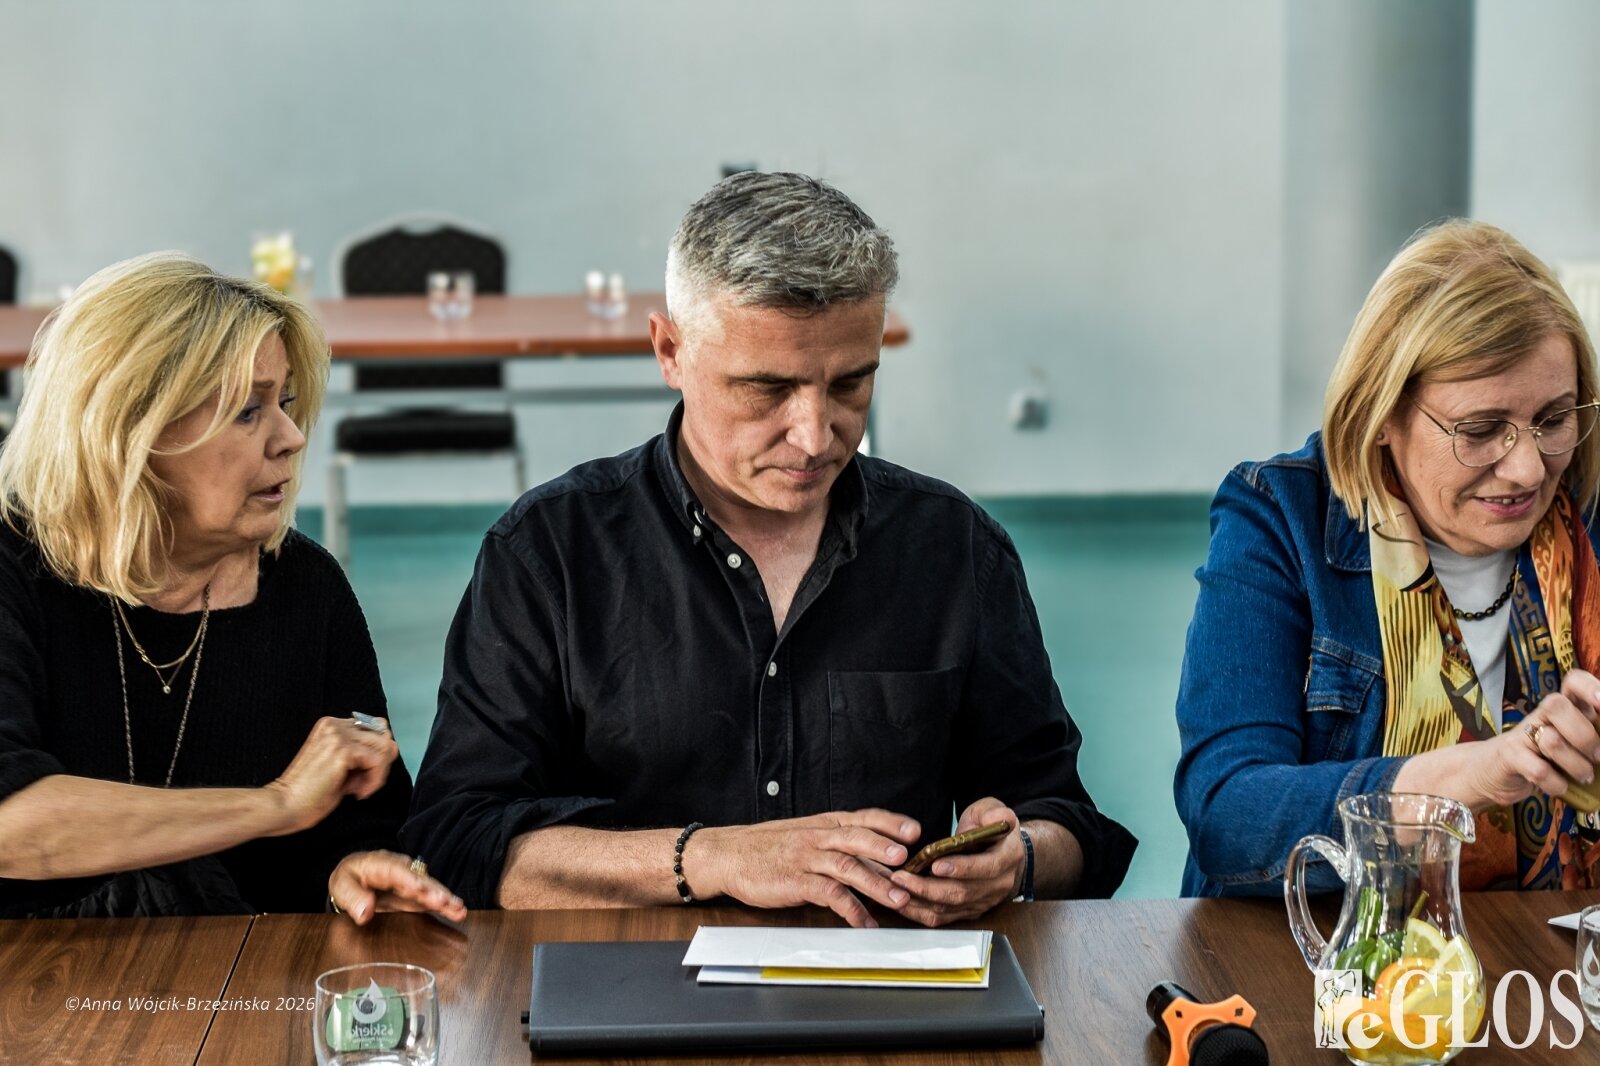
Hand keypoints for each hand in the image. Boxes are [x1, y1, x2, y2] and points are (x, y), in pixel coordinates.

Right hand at [264, 716, 398, 832]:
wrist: (284, 805)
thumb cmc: (308, 792)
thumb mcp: (339, 766)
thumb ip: (361, 755)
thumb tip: (390, 749)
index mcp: (331, 725)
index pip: (374, 728)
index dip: (375, 754)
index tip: (362, 776)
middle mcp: (334, 725)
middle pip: (383, 736)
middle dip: (379, 764)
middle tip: (362, 784)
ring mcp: (338, 736)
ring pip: (384, 748)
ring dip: (377, 773)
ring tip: (358, 789)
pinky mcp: (343, 750)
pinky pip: (378, 761)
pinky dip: (375, 780)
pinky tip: (358, 792)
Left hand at [329, 850, 467, 925]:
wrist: (355, 877)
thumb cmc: (348, 879)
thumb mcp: (341, 885)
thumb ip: (352, 897)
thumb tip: (365, 912)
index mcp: (379, 863)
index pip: (395, 871)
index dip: (408, 880)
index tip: (419, 890)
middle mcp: (400, 869)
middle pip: (418, 878)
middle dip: (432, 889)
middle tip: (444, 901)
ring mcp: (410, 880)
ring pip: (429, 887)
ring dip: (444, 897)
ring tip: (459, 908)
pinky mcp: (416, 892)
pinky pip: (431, 897)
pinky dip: (445, 904)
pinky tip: (458, 912)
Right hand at [685, 810, 921, 927]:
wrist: (729, 855)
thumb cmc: (769, 847)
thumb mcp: (805, 835)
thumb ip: (837, 842)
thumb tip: (876, 856)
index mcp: (824, 823)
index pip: (863, 817)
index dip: (889, 822)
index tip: (914, 829)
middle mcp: (818, 837)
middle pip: (857, 837)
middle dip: (886, 847)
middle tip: (909, 859)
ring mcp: (807, 858)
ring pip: (847, 866)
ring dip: (876, 883)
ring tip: (899, 898)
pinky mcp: (796, 881)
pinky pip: (828, 895)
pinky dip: (850, 910)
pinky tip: (865, 922)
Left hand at [889, 798, 1022, 926]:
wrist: (1003, 851)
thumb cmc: (993, 829)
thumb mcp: (994, 811)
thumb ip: (994, 813)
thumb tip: (994, 819)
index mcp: (1008, 858)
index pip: (986, 867)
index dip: (961, 868)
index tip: (935, 865)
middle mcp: (999, 884)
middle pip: (963, 893)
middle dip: (929, 887)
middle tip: (902, 877)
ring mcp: (984, 900)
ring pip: (950, 908)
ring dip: (921, 901)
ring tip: (897, 888)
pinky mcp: (970, 910)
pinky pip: (944, 918)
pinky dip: (921, 912)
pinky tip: (903, 902)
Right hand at [1463, 669, 1599, 807]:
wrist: (1493, 772)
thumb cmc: (1542, 757)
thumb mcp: (1571, 744)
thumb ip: (1589, 737)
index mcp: (1562, 708)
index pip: (1572, 681)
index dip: (1589, 687)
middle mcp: (1541, 715)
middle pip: (1557, 705)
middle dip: (1585, 736)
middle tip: (1596, 756)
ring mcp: (1521, 734)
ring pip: (1552, 741)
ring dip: (1577, 766)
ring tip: (1583, 777)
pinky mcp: (1508, 756)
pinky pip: (1538, 770)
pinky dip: (1556, 784)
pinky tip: (1559, 787)